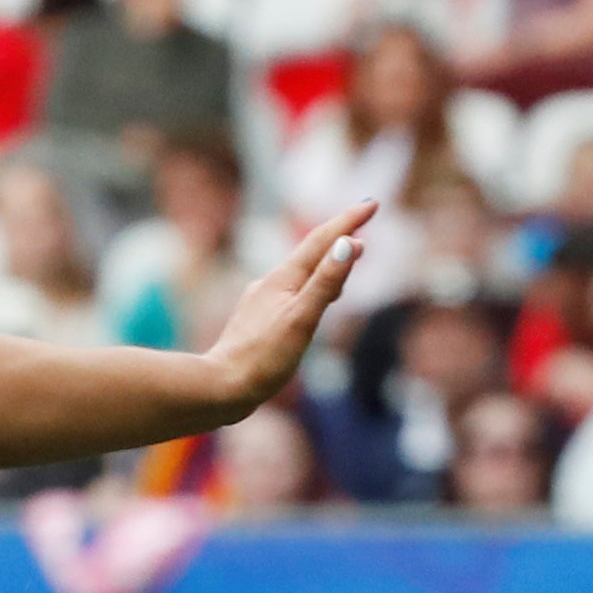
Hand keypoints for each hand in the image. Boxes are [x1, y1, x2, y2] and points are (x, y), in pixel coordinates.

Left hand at [197, 201, 371, 415]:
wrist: (219, 390)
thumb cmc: (262, 359)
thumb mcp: (302, 318)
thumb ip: (326, 282)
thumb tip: (350, 243)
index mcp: (282, 280)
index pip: (321, 241)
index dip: (348, 221)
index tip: (372, 202)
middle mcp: (269, 286)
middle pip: (311, 253)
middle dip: (339, 234)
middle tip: (364, 217)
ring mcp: (261, 304)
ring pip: (301, 274)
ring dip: (326, 259)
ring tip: (347, 250)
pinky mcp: (257, 325)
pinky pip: (291, 295)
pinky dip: (311, 286)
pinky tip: (310, 298)